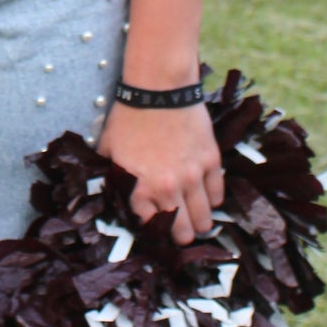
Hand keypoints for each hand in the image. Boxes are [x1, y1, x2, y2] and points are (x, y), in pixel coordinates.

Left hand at [98, 101, 223, 245]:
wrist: (158, 89)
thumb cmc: (128, 117)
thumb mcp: (109, 151)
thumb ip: (112, 176)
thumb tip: (110, 189)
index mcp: (140, 190)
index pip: (151, 227)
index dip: (155, 231)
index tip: (158, 232)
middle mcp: (168, 190)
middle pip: (183, 231)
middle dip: (182, 236)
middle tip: (183, 235)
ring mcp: (193, 177)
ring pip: (204, 217)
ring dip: (201, 224)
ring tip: (199, 225)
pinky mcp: (211, 161)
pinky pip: (217, 192)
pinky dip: (213, 199)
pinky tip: (209, 201)